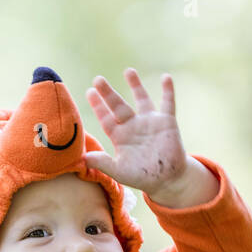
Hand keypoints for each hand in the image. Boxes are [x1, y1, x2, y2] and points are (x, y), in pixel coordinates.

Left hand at [84, 68, 218, 207]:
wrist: (167, 180)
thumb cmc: (141, 176)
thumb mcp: (120, 171)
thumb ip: (103, 163)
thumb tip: (83, 159)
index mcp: (120, 136)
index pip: (106, 118)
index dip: (98, 106)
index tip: (89, 93)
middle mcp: (133, 125)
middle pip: (118, 105)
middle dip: (108, 93)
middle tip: (98, 79)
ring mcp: (150, 122)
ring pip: (141, 99)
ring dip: (135, 85)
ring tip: (128, 71)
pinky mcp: (167, 122)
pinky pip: (168, 103)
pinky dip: (168, 90)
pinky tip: (166, 77)